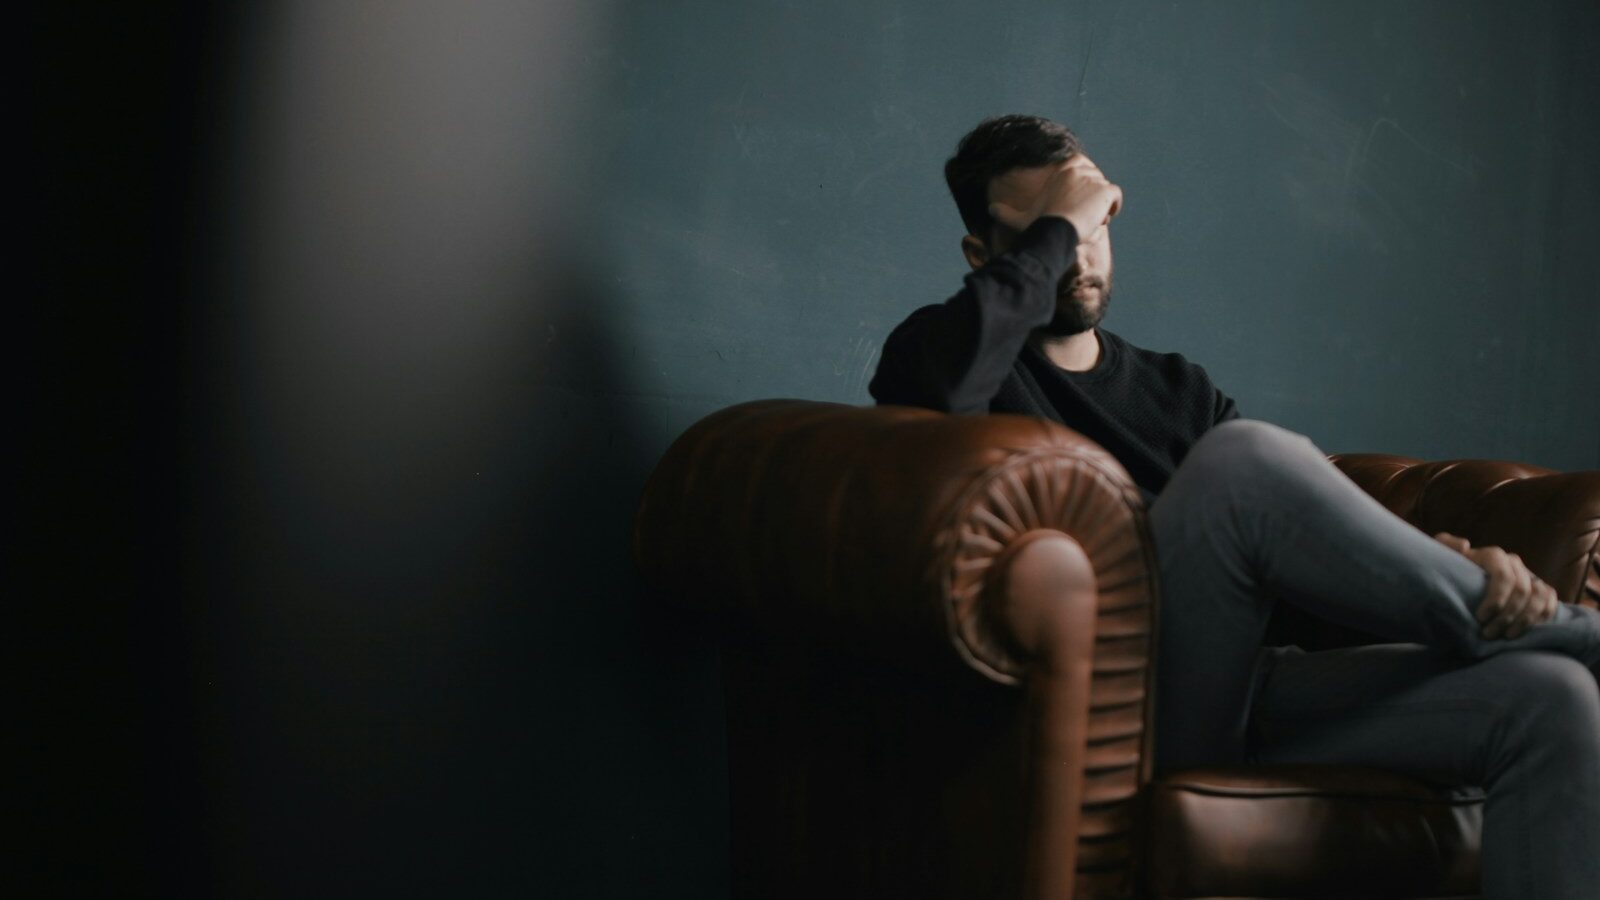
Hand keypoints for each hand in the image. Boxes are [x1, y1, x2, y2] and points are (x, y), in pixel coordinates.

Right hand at [988, 154, 1122, 241]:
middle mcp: (1079, 169)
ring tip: (1088, 221)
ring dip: (1100, 206)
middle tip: (1081, 216)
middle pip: (1095, 181)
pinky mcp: (1106, 190)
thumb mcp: (1020, 218)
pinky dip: (1113, 207)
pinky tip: (1101, 219)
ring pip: (1104, 191)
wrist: (1055, 230)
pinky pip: (1116, 197)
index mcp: (1063, 169)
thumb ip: (1006, 212)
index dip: (1081, 186)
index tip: (1076, 203)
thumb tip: (989, 210)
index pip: (1082, 168)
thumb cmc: (1038, 225)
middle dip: (1091, 197)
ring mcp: (1094, 178)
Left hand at [1433, 532, 1558, 639]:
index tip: (1480, 618)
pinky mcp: (1539, 589)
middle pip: (1521, 590)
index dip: (1496, 598)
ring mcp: (1529, 576)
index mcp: (1493, 556)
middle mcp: (1514, 563)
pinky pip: (1550, 601)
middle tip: (1489, 634)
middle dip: (1507, 615)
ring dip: (1526, 619)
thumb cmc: (1449, 571)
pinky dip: (1543, 616)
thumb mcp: (1442, 557)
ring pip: (1539, 596)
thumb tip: (1465, 545)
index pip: (1503, 575)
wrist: (1460, 582)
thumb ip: (1446, 546)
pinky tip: (1526, 630)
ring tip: (1507, 636)